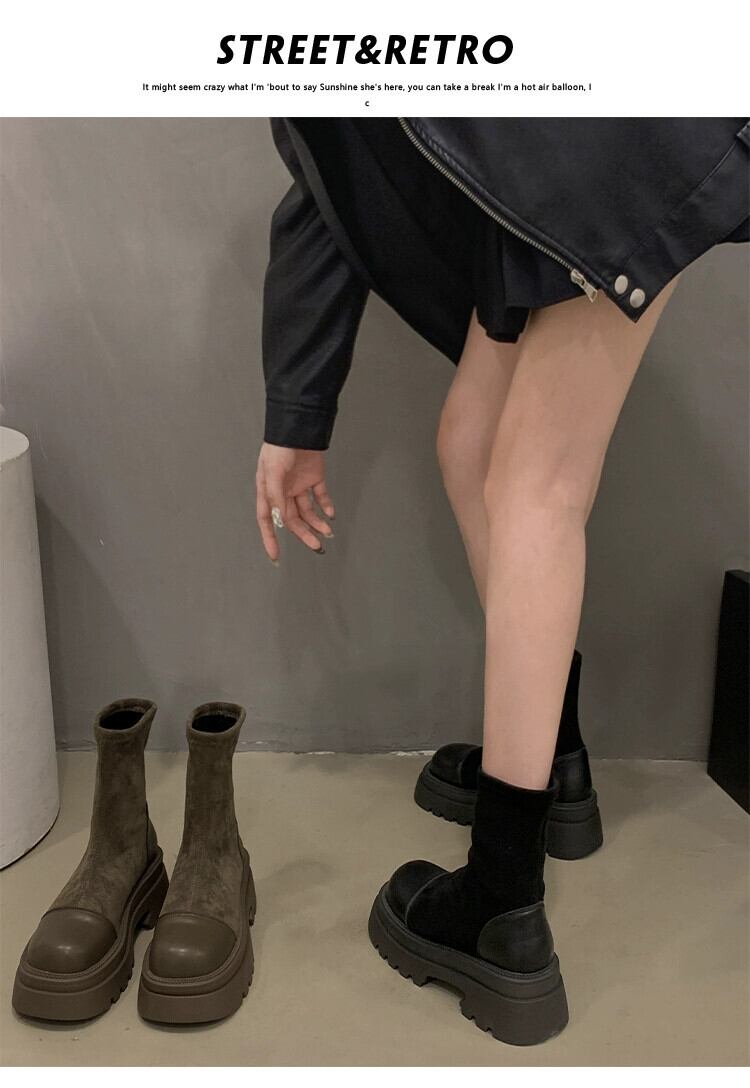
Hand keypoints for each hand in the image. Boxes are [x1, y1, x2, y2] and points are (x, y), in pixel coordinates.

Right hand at [255, 443, 334, 561]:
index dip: (270, 538)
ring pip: (308, 511)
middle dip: (304, 534)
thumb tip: (280, 519)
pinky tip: (331, 514)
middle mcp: (283, 491)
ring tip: (327, 533)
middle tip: (316, 547)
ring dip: (317, 523)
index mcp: (268, 491)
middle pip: (293, 519)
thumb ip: (276, 497)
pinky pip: (320, 496)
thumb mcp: (273, 472)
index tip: (275, 556)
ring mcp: (299, 485)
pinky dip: (326, 505)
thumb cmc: (280, 447)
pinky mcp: (314, 477)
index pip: (268, 520)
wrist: (299, 427)